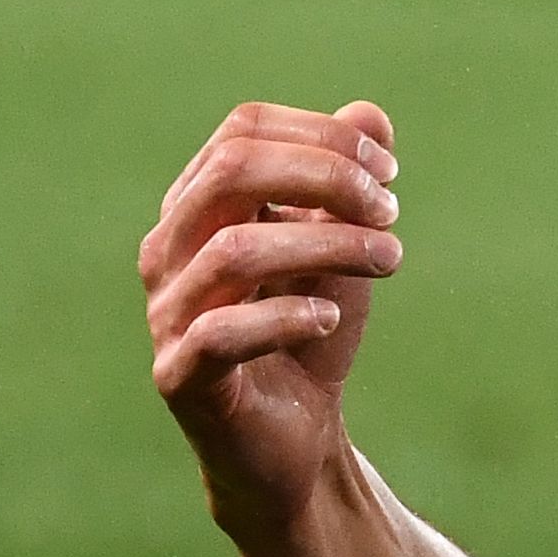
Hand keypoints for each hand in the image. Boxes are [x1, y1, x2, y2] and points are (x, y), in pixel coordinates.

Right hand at [139, 100, 404, 542]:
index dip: (322, 138)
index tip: (389, 174)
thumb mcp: (340, 248)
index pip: (243, 132)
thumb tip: (370, 114)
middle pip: (233, 171)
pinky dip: (285, 317)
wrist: (295, 442)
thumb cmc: (308, 332)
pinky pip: (220, 332)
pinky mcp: (180, 377)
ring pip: (234, 249)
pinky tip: (329, 320)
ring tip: (388, 260)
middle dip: (326, 178)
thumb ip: (348, 182)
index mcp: (198, 205)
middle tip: (391, 210)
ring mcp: (166, 313)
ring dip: (327, 245)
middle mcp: (168, 249)